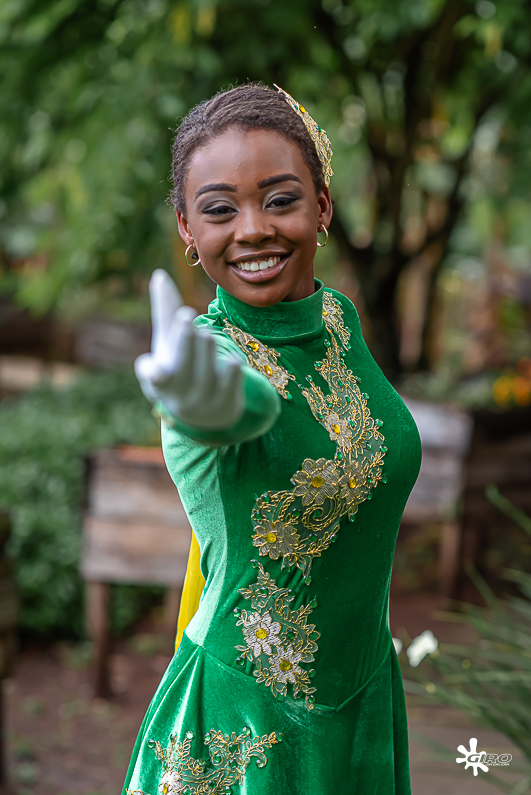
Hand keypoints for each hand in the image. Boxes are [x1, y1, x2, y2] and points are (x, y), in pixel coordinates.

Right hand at [135, 270, 243, 429]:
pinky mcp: (227, 404)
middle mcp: (178, 392)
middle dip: (186, 334)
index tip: (155, 371)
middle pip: (185, 352)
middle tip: (188, 316)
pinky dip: (232, 362)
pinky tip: (231, 363)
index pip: (153, 374)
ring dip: (208, 342)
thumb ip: (165, 310)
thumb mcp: (168, 343)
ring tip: (205, 341)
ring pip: (208, 354)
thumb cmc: (179, 365)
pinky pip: (233, 371)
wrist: (204, 415)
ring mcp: (203, 401)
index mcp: (159, 378)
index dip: (152, 373)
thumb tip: (159, 274)